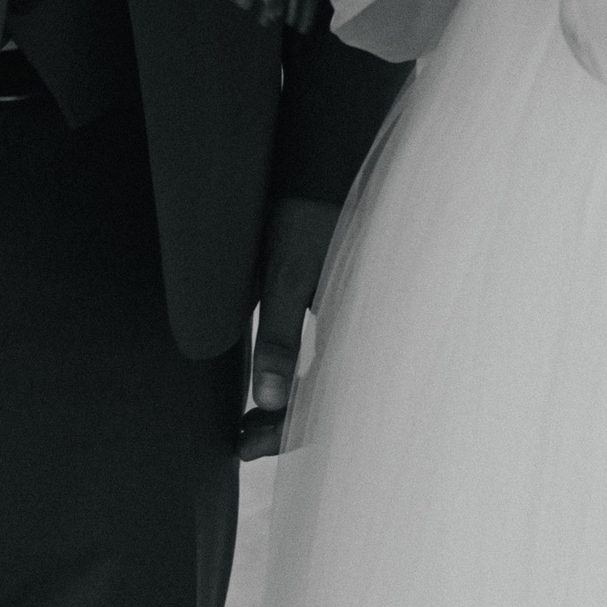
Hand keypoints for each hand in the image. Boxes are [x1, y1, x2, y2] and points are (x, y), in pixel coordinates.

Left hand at [240, 194, 339, 459]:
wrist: (330, 161)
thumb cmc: (309, 212)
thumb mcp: (286, 273)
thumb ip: (279, 336)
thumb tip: (268, 400)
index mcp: (356, 328)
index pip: (320, 404)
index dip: (281, 433)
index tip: (241, 444)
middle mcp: (365, 331)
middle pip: (332, 402)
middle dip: (287, 427)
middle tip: (241, 439)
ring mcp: (362, 319)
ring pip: (334, 383)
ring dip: (294, 405)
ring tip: (251, 419)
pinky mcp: (354, 305)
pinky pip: (337, 359)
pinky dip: (306, 379)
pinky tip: (278, 384)